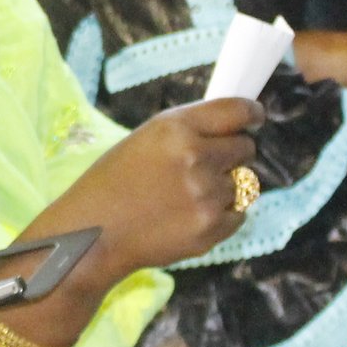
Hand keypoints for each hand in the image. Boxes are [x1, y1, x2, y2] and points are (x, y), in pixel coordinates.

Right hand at [36, 97, 263, 280]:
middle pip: (246, 148)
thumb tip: (235, 127)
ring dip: (226, 187)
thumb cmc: (113, 182)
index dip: (251, 115)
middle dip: (232, 154)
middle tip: (207, 166)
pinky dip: (223, 214)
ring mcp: (206, 196)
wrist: (92, 234)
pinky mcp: (211, 229)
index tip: (255, 119)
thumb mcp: (146, 139)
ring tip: (191, 195)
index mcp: (176, 128)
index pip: (238, 111)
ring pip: (245, 183)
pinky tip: (192, 215)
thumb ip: (190, 130)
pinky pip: (240, 214)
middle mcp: (196, 158)